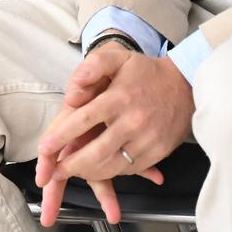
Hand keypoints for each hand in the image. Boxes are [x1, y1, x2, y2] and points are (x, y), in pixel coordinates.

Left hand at [36, 45, 192, 224]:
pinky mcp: (156, 153)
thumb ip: (93, 65)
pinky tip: (98, 169)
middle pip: (95, 153)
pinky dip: (111, 172)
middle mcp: (132, 122)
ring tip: (72, 173)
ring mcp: (146, 140)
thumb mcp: (118, 57)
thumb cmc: (146, 72)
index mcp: (118, 98)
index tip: (45, 148)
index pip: (83, 120)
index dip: (61, 137)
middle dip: (70, 166)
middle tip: (53, 172)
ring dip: (88, 174)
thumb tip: (73, 90)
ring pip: (111, 167)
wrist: (186, 86)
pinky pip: (129, 170)